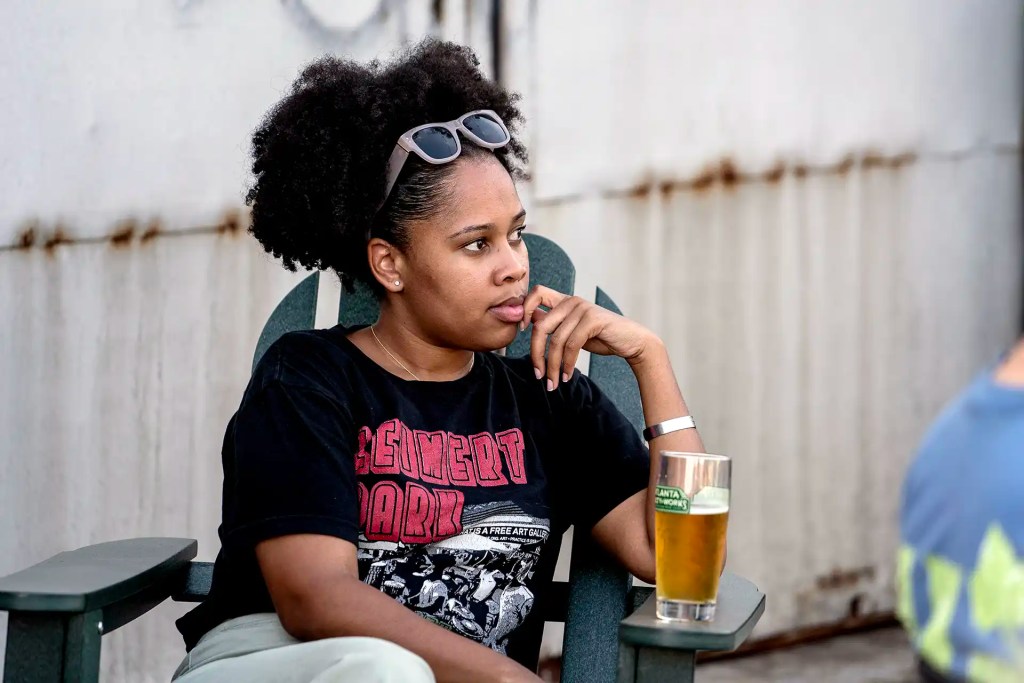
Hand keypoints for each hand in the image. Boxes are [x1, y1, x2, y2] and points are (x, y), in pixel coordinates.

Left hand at [521, 285, 658, 389]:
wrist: (632, 342)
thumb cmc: (602, 337)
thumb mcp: (573, 330)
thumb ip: (555, 325)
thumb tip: (529, 322)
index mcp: (565, 300)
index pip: (536, 293)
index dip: (524, 309)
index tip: (521, 331)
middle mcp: (572, 301)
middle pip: (540, 326)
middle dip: (536, 354)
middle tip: (538, 375)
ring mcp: (582, 309)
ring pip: (556, 340)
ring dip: (552, 366)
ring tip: (554, 382)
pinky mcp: (592, 320)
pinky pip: (571, 345)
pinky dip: (567, 364)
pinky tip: (567, 375)